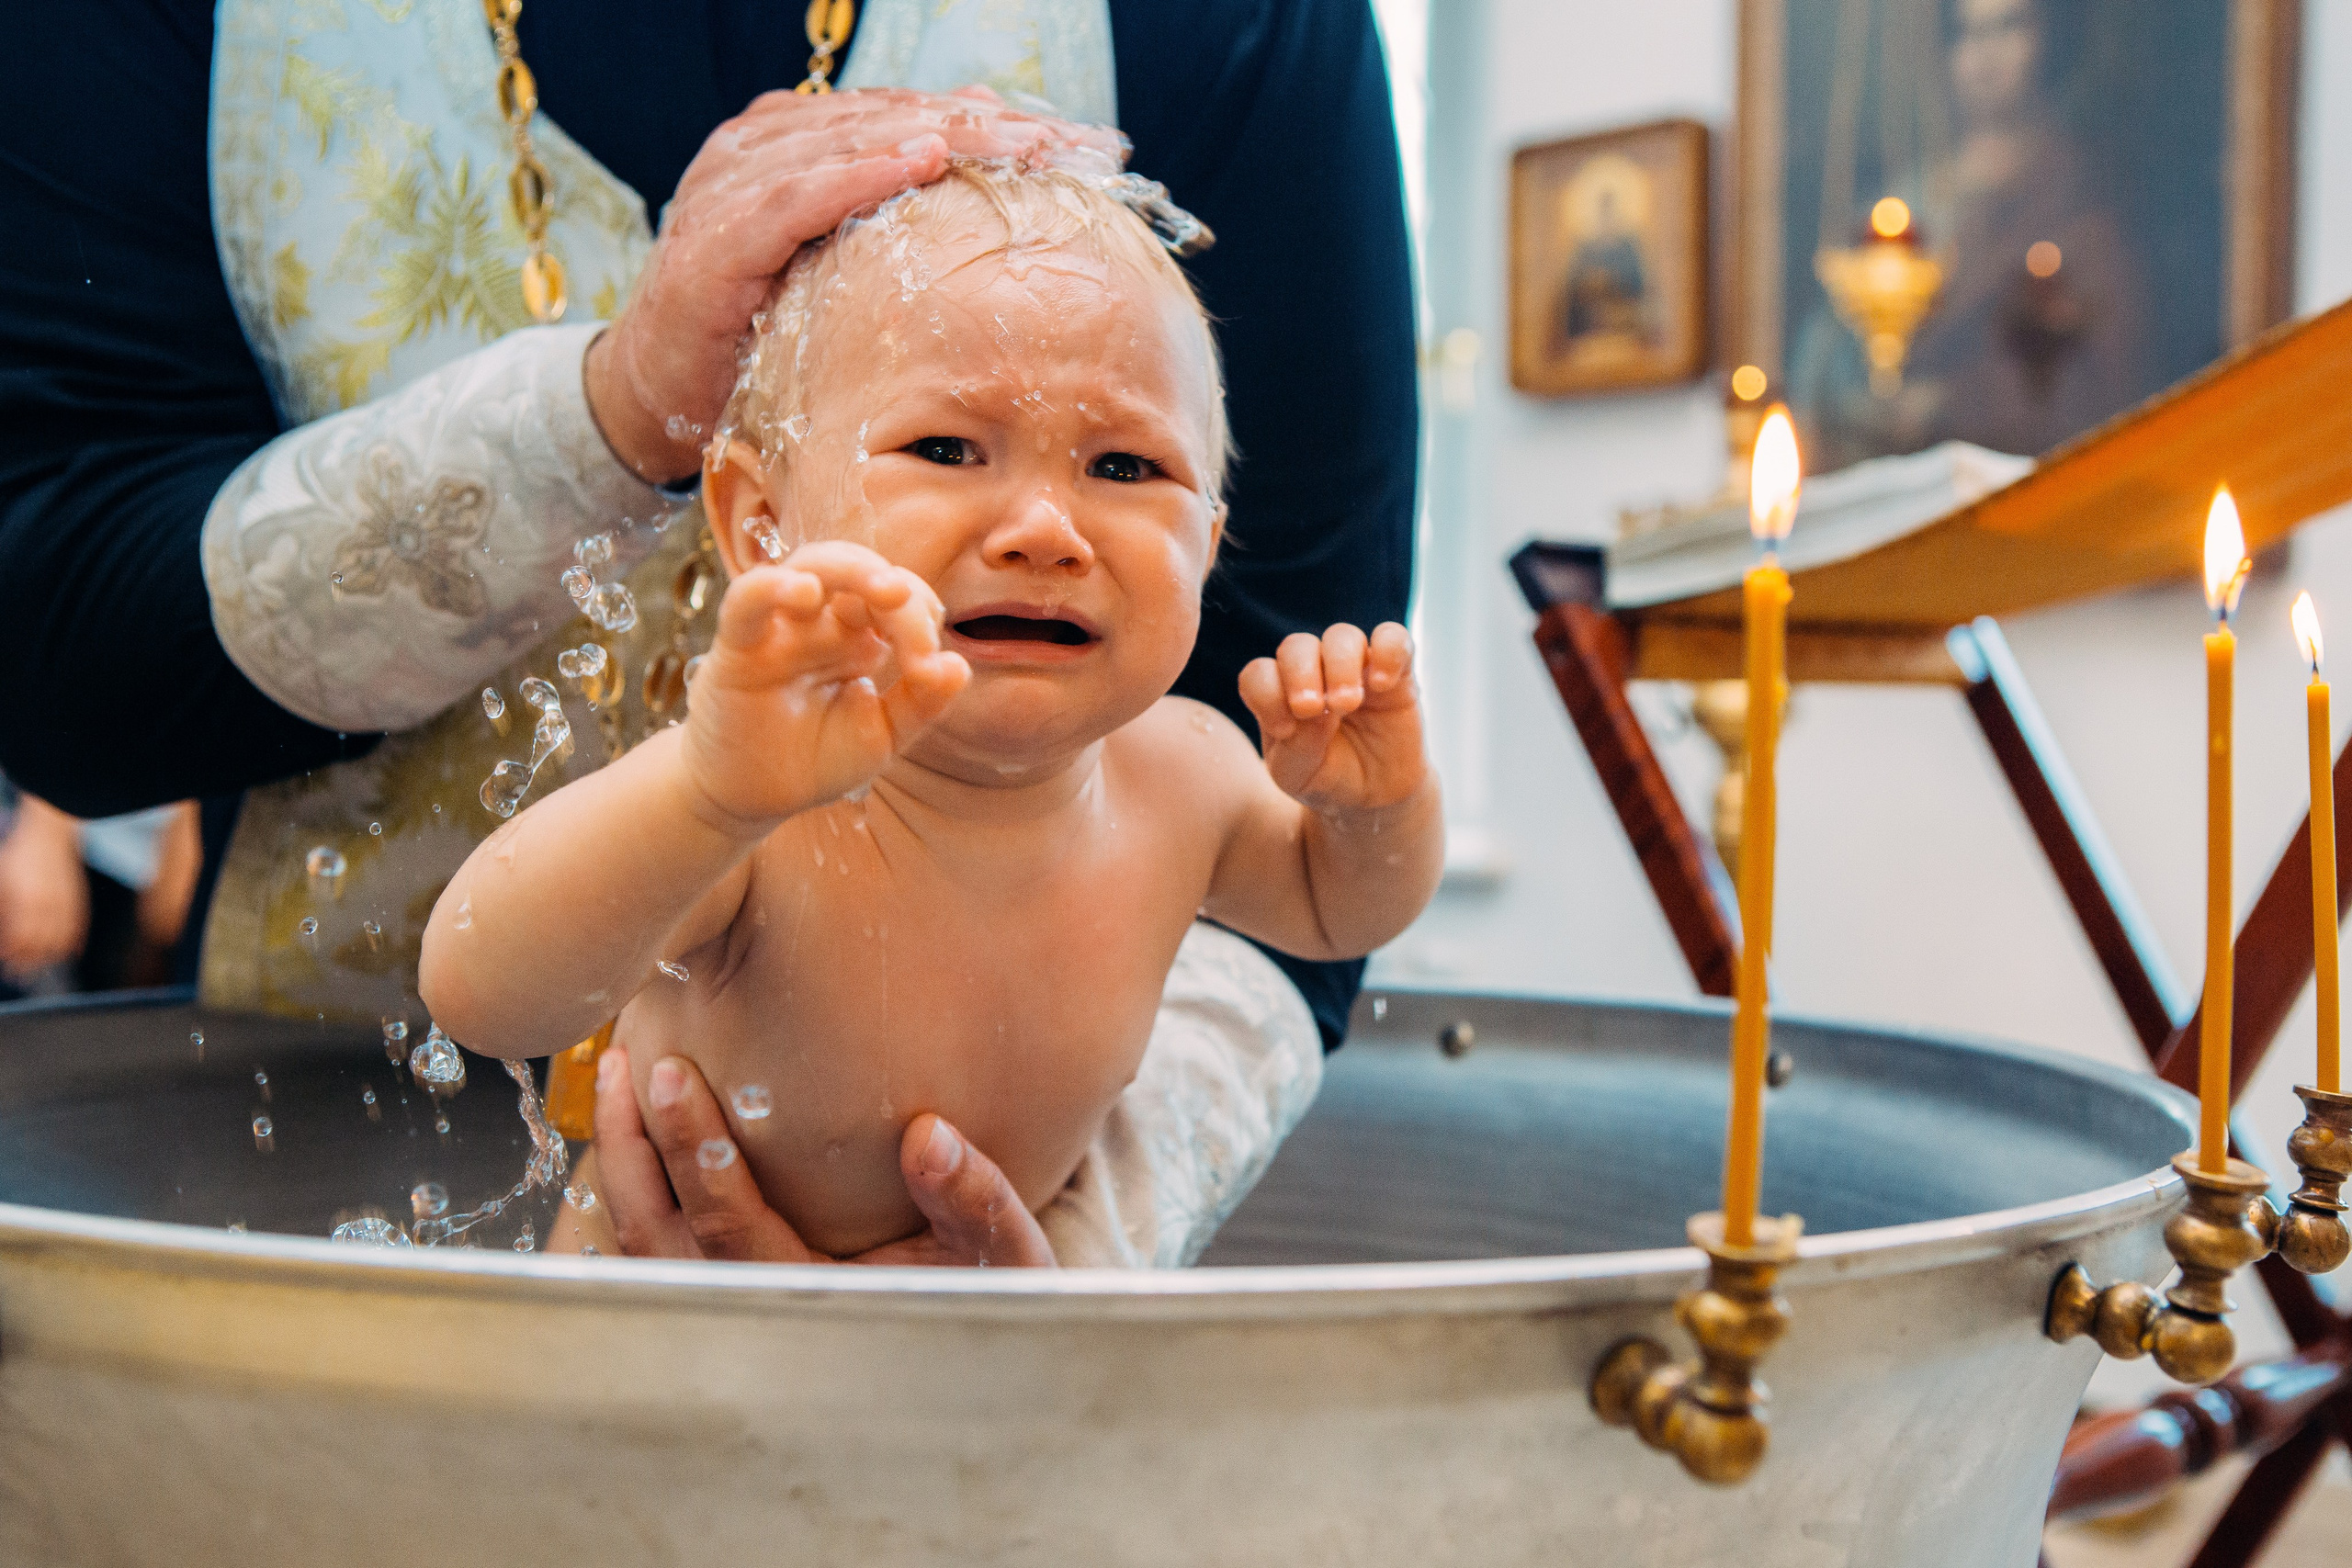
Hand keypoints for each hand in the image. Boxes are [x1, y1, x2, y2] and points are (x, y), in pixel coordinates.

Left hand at [0, 796, 88, 978]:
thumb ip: (3, 908)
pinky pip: (77, 928)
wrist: (50, 833)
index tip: (6, 961)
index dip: (12, 954)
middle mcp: (49, 906)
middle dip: (28, 963)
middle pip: (40, 945)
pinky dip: (72, 943)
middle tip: (18, 975)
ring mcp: (66, 903)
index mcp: (27, 901)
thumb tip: (5, 936)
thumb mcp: (1, 879)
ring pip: (60, 940)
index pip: (20, 939)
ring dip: (49, 957)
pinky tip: (66, 953)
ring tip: (39, 968)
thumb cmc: (17, 853)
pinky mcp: (78, 900)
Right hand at [585, 87, 1125, 482]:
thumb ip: (896, 224)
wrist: (652, 392)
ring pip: (855, 142)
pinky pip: (795, 196)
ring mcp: (735, 184)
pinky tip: (919, 158)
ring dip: (945, 136)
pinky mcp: (716, 238)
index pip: (916, 117)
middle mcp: (766, 147)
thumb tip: (987, 184)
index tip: (1085, 144)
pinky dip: (857, 174)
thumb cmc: (754, 332)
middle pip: (897, 119)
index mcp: (800, 146)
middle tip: (1076, 143)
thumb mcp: (841, 270)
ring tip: (1022, 142)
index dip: (1000, 124)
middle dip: (992, 127)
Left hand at [593, 1046, 1055, 1267]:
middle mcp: (754, 1309)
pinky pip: (653, 1244)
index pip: (729, 1229)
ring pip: (642, 1242)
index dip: (696, 1152)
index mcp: (809, 1297)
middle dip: (632, 1147)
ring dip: (625, 1160)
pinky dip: (638, 1183)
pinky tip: (643, 1125)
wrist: (976, 1345)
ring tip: (618, 1077)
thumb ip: (973, 1197)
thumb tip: (928, 1136)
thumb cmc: (988, 1288)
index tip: (674, 1076)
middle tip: (627, 1062)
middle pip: (656, 1237)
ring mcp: (731, 1305)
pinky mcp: (727, 1288)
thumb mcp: (1001, 1250)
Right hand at [683, 541, 968, 832]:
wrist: (752, 798)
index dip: (921, 622)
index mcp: (860, 638)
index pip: (898, 603)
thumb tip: (958, 666)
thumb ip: (921, 703)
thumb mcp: (882, 735)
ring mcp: (781, 629)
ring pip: (811, 566)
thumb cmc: (815, 758)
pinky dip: (773, 587)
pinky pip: (748, 600)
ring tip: (886, 590)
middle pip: (860, 572)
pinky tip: (806, 592)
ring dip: (852, 569)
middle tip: (922, 614)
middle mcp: (822, 623)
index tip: (930, 671)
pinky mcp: (737, 647)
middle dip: (897, 587)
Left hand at [1239, 622, 1426, 813]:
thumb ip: (1297, 745)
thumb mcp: (1297, 775)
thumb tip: (1319, 711)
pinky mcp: (1396, 671)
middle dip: (1300, 674)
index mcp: (1280, 695)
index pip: (1260, 674)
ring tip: (1347, 704)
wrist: (1375, 797)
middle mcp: (1314, 672)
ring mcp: (1355, 667)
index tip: (1283, 730)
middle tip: (1311, 709)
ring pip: (1342, 636)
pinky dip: (1388, 652)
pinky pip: (1394, 638)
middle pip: (1297, 646)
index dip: (1266, 695)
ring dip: (1340, 665)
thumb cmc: (1327, 779)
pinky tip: (1382, 685)